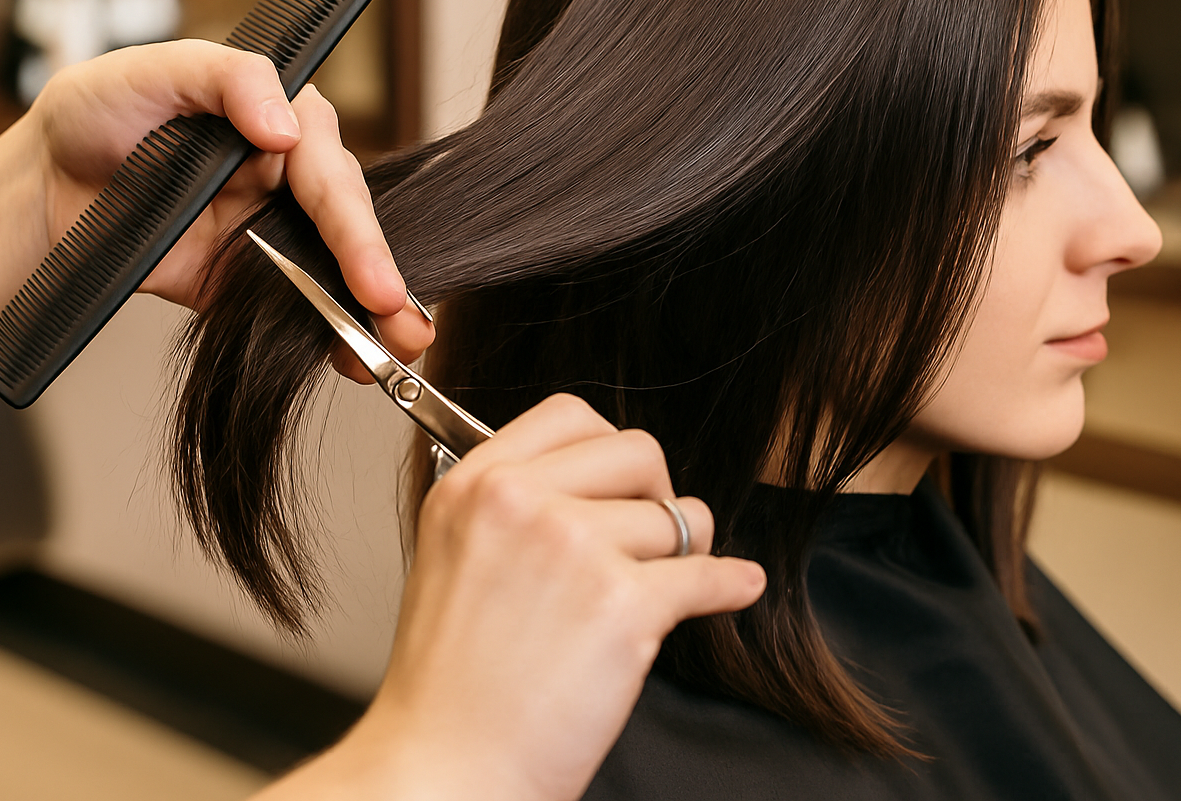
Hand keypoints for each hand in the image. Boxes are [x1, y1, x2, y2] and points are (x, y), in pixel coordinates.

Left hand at [25, 40, 432, 366]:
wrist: (43, 186)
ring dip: (370, 314)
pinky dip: (325, 336)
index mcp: (279, 120)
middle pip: (347, 227)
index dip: (353, 224)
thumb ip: (226, 79)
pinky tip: (352, 361)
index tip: (369, 271)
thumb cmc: (97, 110)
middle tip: (399, 315)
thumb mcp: (151, 70)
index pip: (329, 172)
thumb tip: (285, 126)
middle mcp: (286, 177)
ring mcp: (268, 232)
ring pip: (334, 272)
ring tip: (399, 350)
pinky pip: (293, 309)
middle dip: (378, 275)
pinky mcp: (243, 280)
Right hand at [295, 396, 765, 800]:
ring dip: (681, 555)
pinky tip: (734, 587)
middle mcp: (520, 503)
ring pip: (674, 518)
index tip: (623, 482)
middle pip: (637, 452)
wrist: (446, 769)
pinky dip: (728, 586)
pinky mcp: (623, 607)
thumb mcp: (451, 556)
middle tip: (653, 537)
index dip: (610, 449)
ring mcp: (573, 549)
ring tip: (659, 590)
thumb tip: (592, 484)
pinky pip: (707, 575)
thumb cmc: (449, 684)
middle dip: (657, 494)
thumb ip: (510, 506)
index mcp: (472, 486)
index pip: (569, 414)